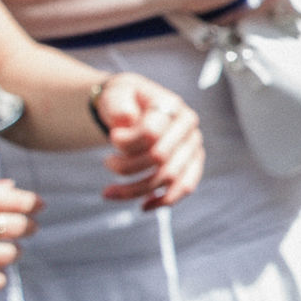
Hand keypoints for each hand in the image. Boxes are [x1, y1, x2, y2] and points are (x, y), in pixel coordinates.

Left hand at [92, 70, 202, 205]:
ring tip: (108, 192)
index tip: (110, 138)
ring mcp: (193, 147)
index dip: (126, 142)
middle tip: (107, 162)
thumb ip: (118, 105)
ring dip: (135, 190)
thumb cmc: (124, 101)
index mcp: (172, 106)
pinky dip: (164, 201)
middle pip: (160, 157)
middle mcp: (188, 127)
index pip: (151, 133)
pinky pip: (185, 187)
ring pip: (169, 177)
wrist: (134, 107)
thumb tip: (126, 121)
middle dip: (126, 167)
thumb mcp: (116, 94)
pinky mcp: (192, 165)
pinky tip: (143, 206)